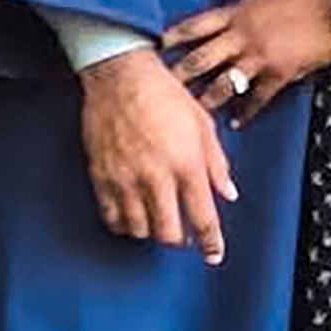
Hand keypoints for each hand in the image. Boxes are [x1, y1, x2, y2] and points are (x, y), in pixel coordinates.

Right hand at [76, 46, 236, 262]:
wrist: (120, 75)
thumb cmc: (164, 94)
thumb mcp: (202, 124)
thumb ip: (217, 164)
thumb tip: (228, 193)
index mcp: (186, 164)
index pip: (203, 219)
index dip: (211, 243)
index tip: (214, 254)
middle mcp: (156, 176)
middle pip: (169, 233)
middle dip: (180, 240)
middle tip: (183, 234)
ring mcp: (126, 178)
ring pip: (139, 230)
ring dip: (151, 232)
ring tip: (156, 221)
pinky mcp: (102, 175)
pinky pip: (111, 216)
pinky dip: (123, 223)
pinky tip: (131, 215)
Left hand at [161, 0, 330, 124]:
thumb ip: (241, 12)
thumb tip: (224, 23)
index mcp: (238, 13)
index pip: (196, 25)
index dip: (174, 36)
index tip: (157, 46)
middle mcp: (243, 35)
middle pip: (201, 57)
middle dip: (179, 74)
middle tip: (160, 87)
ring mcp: (260, 56)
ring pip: (224, 83)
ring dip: (207, 99)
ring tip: (192, 111)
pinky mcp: (279, 74)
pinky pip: (257, 99)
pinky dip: (246, 113)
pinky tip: (236, 123)